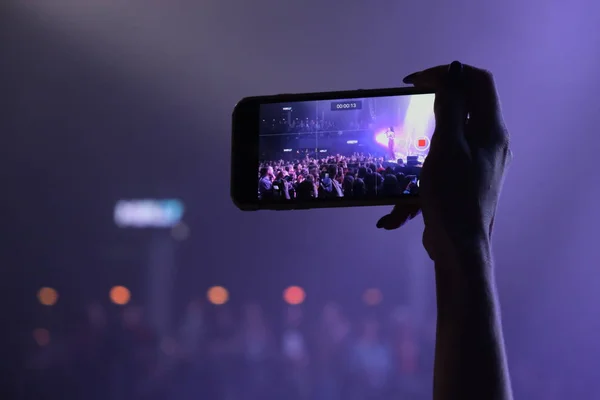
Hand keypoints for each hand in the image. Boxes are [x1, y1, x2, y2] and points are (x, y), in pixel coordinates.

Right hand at [377, 61, 510, 260]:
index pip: (479, 82)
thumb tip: (452, 77)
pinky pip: (449, 158)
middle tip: (412, 101)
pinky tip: (410, 177)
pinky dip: (428, 162)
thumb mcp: (446, 146)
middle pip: (469, 104)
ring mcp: (483, 161)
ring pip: (455, 132)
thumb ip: (450, 109)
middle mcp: (492, 142)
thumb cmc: (452, 194)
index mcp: (491, 130)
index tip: (418, 81)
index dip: (449, 73)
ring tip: (408, 142)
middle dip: (438, 99)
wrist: (459, 245)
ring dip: (429, 133)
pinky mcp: (471, 178)